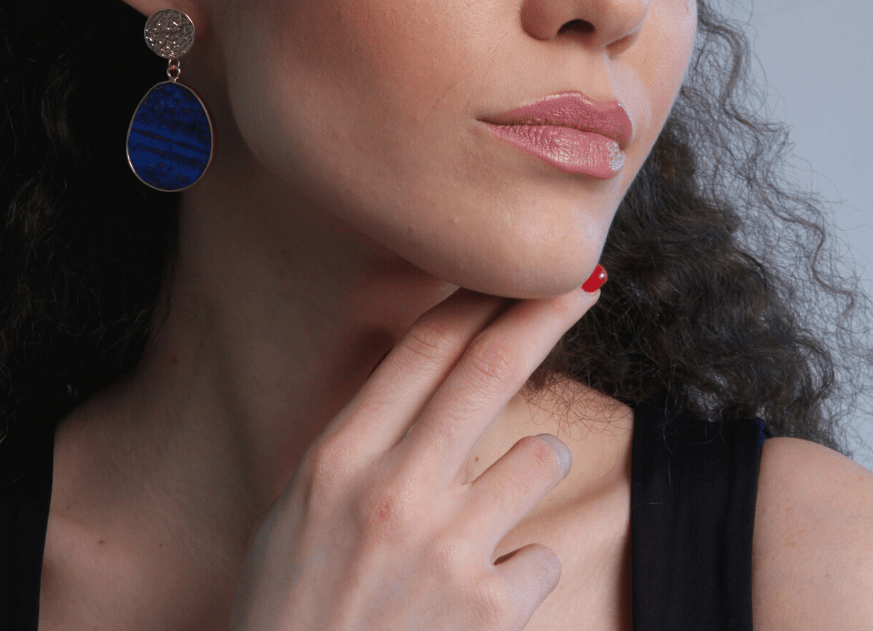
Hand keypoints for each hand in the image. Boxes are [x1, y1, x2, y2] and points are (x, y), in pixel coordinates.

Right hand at [226, 282, 601, 630]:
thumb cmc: (290, 611)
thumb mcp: (298, 510)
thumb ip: (359, 445)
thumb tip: (421, 384)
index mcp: (341, 458)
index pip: (423, 350)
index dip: (477, 299)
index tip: (512, 274)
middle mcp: (397, 490)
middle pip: (490, 371)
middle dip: (544, 314)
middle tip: (583, 283)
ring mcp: (449, 548)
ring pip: (542, 458)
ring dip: (534, 469)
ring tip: (492, 511)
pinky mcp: (492, 609)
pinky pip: (542, 554)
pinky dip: (520, 568)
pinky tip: (477, 599)